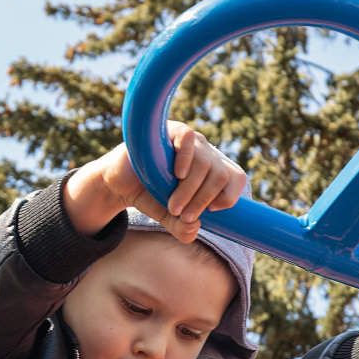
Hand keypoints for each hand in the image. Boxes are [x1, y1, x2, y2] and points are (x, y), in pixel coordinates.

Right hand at [64, 122, 248, 242]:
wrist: (122, 182)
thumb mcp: (169, 218)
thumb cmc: (150, 196)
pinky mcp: (172, 129)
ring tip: (172, 206)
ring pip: (204, 164)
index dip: (229, 197)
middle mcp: (205, 153)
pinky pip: (188, 138)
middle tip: (183, 216)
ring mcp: (190, 140)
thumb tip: (194, 227)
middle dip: (203, 201)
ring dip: (190, 191)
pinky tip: (176, 174)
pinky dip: (185, 158)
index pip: (236, 178)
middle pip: (220, 175)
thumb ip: (182, 229)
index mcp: (212, 171)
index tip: (210, 212)